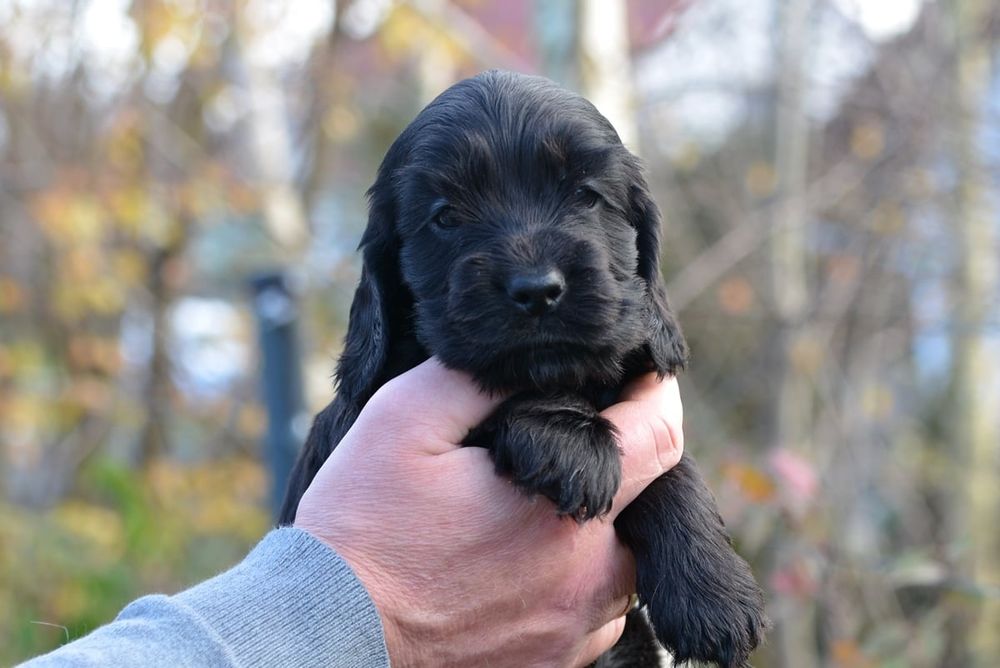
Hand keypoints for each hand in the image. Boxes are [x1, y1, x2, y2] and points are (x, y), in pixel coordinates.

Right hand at [294, 358, 683, 667]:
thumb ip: (478, 380)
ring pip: (620, 564)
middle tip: (565, 444)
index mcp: (564, 513)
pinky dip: (574, 579)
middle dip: (617, 466)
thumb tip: (530, 361)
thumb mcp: (404, 421)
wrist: (326, 635)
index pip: (660, 438)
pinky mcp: (550, 666)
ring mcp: (570, 633)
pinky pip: (591, 613)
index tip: (645, 377)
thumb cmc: (362, 527)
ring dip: (597, 529)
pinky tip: (521, 562)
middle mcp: (586, 581)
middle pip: (643, 506)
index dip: (658, 395)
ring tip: (534, 507)